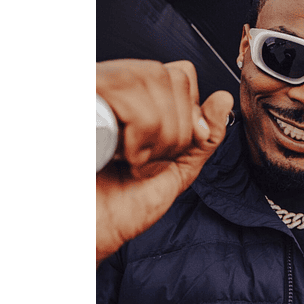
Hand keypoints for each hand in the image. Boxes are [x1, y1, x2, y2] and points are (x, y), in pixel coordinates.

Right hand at [95, 59, 232, 266]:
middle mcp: (113, 86)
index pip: (181, 72)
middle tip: (150, 158)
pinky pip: (130, 100)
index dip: (188, 110)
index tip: (171, 147)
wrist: (89, 231)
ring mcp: (94, 91)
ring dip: (157, 135)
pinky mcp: (80, 100)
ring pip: (151, 82)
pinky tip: (123, 157)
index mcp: (136, 97)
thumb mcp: (178, 167)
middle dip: (175, 127)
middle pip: (168, 75)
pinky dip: (139, 138)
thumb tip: (224, 98)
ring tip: (133, 160)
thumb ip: (205, 135)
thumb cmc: (124, 204)